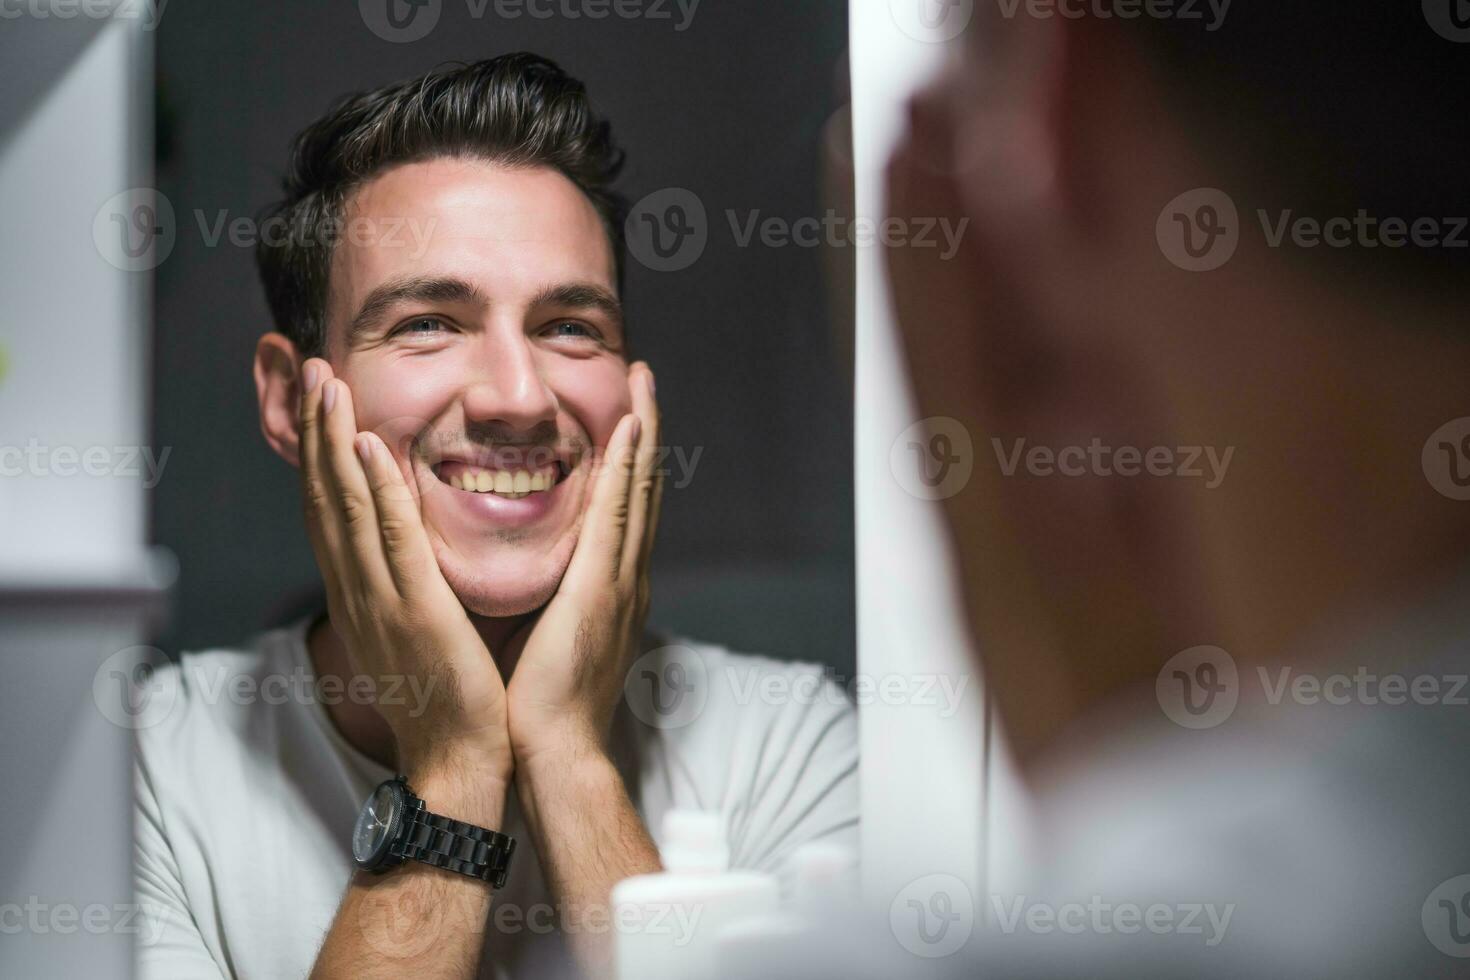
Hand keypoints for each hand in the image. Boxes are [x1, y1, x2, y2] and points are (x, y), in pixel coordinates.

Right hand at [298, 358, 512, 786]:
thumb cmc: (449, 699)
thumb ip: (409, 583)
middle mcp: (359, 591)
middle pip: (327, 496)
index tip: (323, 399)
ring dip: (336, 441)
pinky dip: (375, 491)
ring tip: (329, 384)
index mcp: (362, 595)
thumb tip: (414, 544)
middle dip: (317, 429)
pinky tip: (366, 447)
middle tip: (311, 368)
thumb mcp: (417, 629)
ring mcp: (381, 601)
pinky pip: (391, 541)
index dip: (323, 452)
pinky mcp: (415, 612)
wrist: (458, 761)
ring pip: (348, 507)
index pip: (333, 510)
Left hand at [503, 362, 661, 767]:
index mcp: (608, 585)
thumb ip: (544, 592)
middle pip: (641, 486)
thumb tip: (524, 566)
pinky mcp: (601, 588)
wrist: (553, 751)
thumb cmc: (539, 702)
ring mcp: (620, 579)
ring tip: (642, 383)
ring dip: (641, 431)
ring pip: (637, 489)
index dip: (628, 457)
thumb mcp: (544, 632)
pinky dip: (625, 471)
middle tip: (644, 376)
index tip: (624, 411)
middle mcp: (624, 574)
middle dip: (644, 428)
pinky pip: (615, 515)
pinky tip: (625, 431)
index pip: (623, 507)